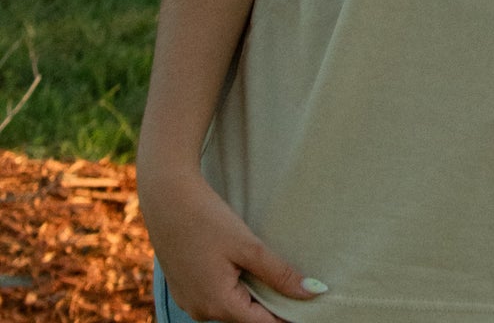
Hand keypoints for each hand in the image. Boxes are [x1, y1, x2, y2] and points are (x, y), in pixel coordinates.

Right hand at [140, 163, 325, 322]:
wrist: (166, 198)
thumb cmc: (206, 219)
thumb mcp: (248, 245)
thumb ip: (279, 273)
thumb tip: (313, 292)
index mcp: (218, 305)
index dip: (288, 316)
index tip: (308, 305)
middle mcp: (200, 312)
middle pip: (246, 318)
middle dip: (270, 305)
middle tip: (294, 284)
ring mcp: (189, 302)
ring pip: (230, 308)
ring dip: (250, 295)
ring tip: (269, 271)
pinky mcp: (184, 289)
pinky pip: (214, 298)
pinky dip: (232, 288)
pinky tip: (241, 266)